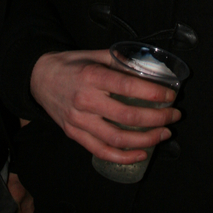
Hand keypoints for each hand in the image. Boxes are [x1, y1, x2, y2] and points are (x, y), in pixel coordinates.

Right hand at [30, 49, 180, 162]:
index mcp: (91, 76)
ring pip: (118, 139)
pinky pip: (102, 151)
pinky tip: (142, 153)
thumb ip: (120, 62)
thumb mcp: (94, 55)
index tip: (170, 95)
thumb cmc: (70, 65)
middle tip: (174, 115)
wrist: (38, 78)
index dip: (153, 93)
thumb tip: (149, 69)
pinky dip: (124, 157)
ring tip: (164, 134)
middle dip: (157, 118)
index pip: (128, 87)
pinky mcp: (74, 134)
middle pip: (128, 116)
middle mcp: (85, 100)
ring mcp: (78, 121)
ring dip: (146, 139)